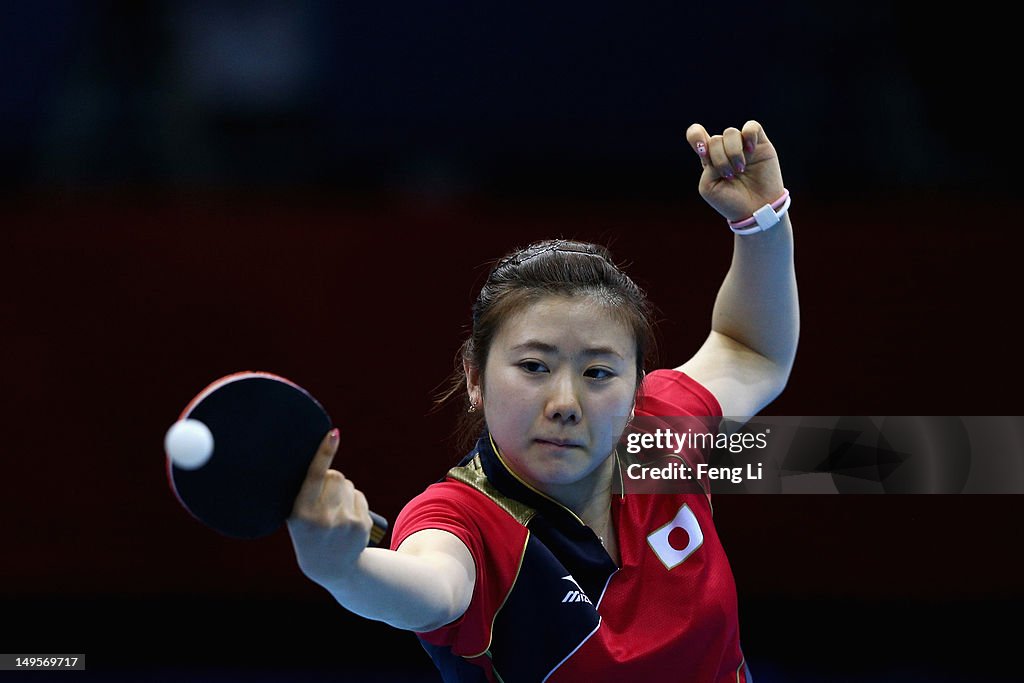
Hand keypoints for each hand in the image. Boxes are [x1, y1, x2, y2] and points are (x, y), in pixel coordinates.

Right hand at [287, 428, 371, 586]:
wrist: (331, 567)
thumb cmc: (308, 534)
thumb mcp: (296, 518)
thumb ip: (304, 493)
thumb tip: (321, 460)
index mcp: (301, 514)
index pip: (315, 477)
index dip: (324, 453)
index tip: (333, 433)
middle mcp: (324, 518)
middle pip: (335, 476)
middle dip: (331, 480)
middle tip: (323, 499)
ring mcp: (345, 522)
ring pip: (348, 484)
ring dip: (342, 491)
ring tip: (333, 512)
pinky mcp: (361, 524)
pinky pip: (359, 496)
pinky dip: (353, 501)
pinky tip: (345, 519)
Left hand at [686, 120, 785, 222]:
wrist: (755, 210)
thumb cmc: (730, 202)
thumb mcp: (709, 188)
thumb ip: (707, 166)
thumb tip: (721, 149)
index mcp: (709, 159)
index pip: (696, 135)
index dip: (695, 135)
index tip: (701, 149)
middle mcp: (725, 150)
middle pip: (715, 139)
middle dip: (720, 159)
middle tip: (729, 175)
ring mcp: (742, 146)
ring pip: (731, 133)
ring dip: (733, 152)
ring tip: (740, 169)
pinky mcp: (760, 144)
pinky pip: (752, 126)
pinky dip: (749, 136)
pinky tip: (750, 151)